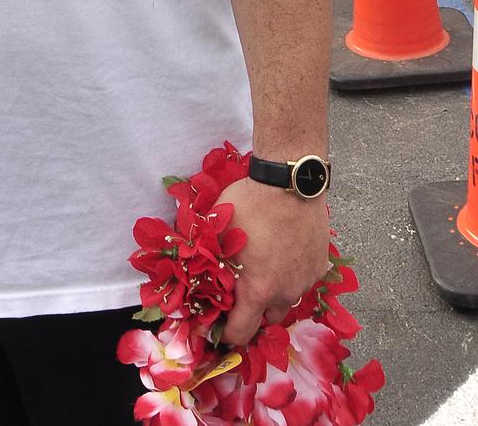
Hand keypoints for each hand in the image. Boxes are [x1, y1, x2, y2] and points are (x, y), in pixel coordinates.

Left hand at [217, 178, 329, 345]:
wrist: (289, 182)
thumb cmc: (249, 204)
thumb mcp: (218, 230)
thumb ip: (211, 259)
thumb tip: (197, 273)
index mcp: (257, 290)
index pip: (241, 333)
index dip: (227, 334)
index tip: (220, 328)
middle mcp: (285, 293)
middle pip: (268, 319)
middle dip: (254, 312)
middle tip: (242, 291)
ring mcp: (306, 280)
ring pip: (288, 300)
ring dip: (275, 294)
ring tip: (264, 269)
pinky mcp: (320, 265)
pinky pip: (303, 280)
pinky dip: (292, 274)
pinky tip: (283, 253)